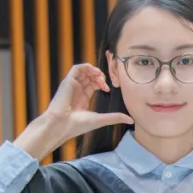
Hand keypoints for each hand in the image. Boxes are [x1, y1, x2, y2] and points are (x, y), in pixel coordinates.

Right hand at [14, 63, 133, 159]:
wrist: (62, 125)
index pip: (93, 84)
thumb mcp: (100, 119)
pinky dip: (86, 67)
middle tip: (105, 82)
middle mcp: (77, 90)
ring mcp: (72, 85)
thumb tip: (130, 120)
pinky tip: (94, 72)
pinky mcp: (67, 81)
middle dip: (100, 76)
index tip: (108, 89)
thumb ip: (115, 117)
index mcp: (82, 98)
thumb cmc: (77, 125)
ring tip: (100, 76)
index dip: (102, 83)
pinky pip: (76, 68)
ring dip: (94, 70)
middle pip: (90, 76)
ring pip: (84, 71)